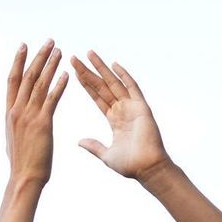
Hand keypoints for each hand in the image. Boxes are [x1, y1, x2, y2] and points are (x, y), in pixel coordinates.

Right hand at [6, 40, 68, 184]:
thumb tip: (15, 119)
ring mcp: (28, 116)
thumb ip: (16, 124)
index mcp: (9, 113)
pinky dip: (59, 85)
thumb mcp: (13, 138)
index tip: (24, 46)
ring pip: (39, 84)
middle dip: (38, 57)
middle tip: (49, 41)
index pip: (12, 80)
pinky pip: (51, 99)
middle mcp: (17, 111)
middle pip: (27, 76)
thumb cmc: (21, 163)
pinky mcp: (42, 124)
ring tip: (59, 51)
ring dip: (50, 65)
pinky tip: (66, 74)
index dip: (19, 62)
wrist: (24, 178)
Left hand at [71, 51, 170, 180]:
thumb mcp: (106, 155)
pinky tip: (114, 65)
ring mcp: (132, 107)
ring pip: (113, 83)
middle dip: (88, 72)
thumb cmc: (130, 164)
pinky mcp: (141, 107)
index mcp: (114, 120)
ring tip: (89, 54)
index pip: (97, 97)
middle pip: (102, 86)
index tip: (74, 72)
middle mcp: (122, 110)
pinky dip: (124, 76)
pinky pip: (132, 88)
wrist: (147, 168)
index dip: (86, 84)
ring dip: (101, 68)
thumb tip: (79, 141)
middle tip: (74, 57)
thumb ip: (94, 146)